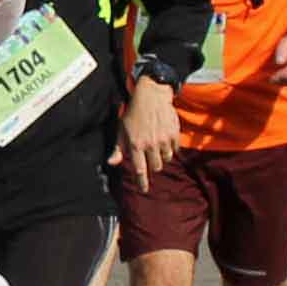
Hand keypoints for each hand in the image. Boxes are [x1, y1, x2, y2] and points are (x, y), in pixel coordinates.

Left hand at [113, 74, 180, 188]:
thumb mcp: (121, 130)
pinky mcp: (174, 134)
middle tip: (150, 156)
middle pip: (155, 167)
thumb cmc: (133, 112)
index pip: (140, 170)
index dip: (142, 182)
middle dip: (152, 165)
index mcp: (136, 144)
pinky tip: (165, 139)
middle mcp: (150, 144)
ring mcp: (164, 140)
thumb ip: (118, 148)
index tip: (144, 190)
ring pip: (166, 159)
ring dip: (161, 156)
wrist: (152, 95)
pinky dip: (171, 148)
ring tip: (157, 146)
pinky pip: (175, 150)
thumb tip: (111, 163)